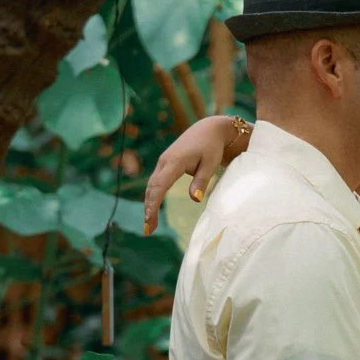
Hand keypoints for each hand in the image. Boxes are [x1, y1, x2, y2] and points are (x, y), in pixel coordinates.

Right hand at [143, 115, 244, 231]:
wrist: (208, 129)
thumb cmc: (211, 147)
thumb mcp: (210, 164)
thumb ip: (202, 181)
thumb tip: (195, 200)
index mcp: (174, 161)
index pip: (159, 186)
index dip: (153, 204)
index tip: (150, 220)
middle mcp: (164, 161)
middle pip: (152, 188)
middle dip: (148, 209)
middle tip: (148, 230)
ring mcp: (163, 162)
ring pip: (151, 186)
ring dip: (149, 205)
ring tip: (149, 225)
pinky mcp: (165, 165)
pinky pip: (156, 183)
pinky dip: (152, 197)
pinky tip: (152, 210)